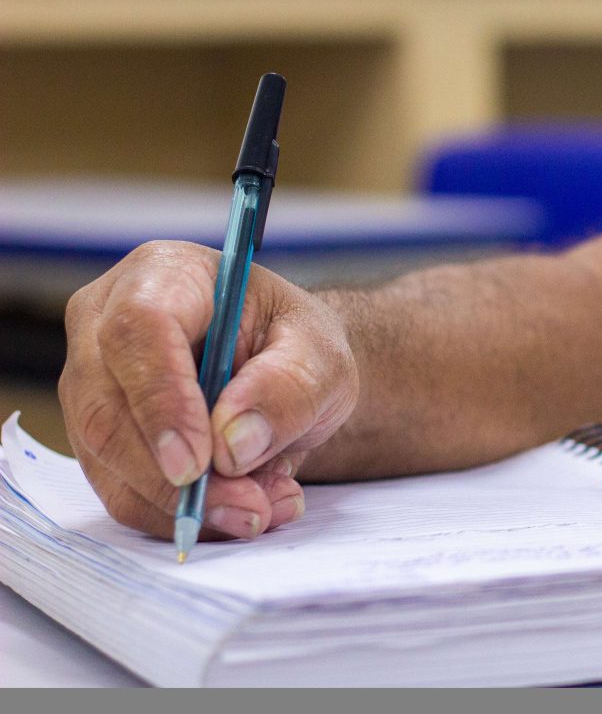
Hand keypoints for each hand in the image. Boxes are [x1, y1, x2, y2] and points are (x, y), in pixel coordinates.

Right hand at [58, 241, 358, 541]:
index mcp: (164, 275)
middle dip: (174, 477)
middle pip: (106, 408)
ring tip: (262, 509)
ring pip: (108, 461)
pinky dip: (178, 514)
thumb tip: (231, 443)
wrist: (287, 370)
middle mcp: (105, 323)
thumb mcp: (322, 357)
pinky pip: (122, 491)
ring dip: (183, 504)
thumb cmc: (298, 346)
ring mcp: (92, 383)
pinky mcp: (98, 437)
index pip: (138, 328)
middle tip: (248, 509)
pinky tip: (239, 512)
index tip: (199, 461)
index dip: (161, 399)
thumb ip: (287, 388)